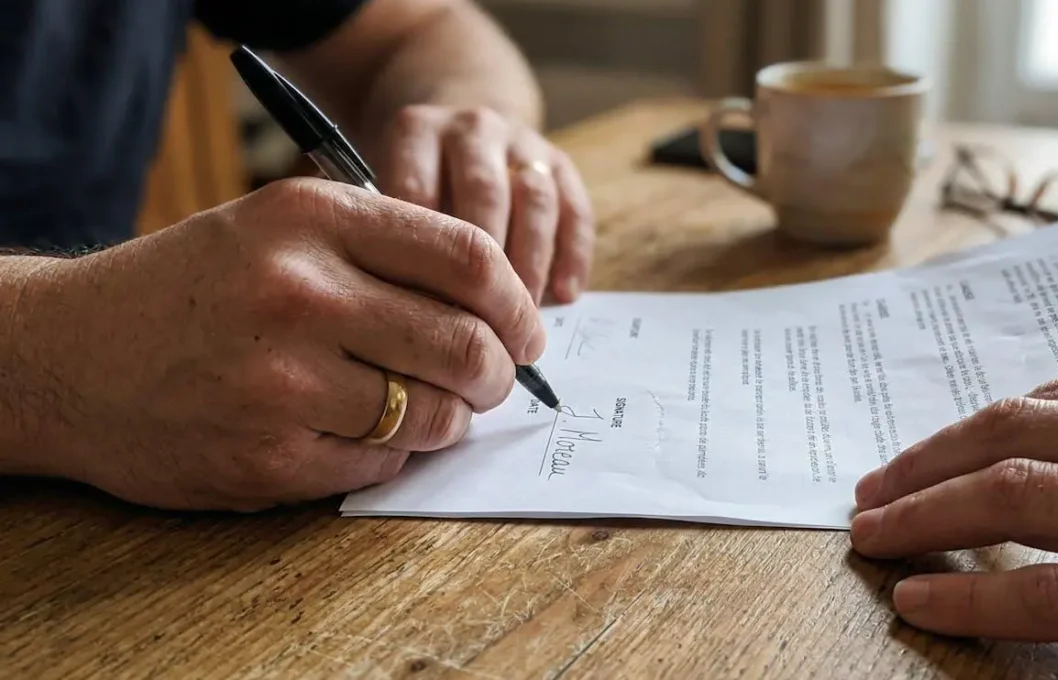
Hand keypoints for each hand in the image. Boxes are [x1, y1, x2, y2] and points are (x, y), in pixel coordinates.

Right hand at [10, 178, 544, 510]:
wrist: (66, 357)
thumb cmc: (190, 289)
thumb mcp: (276, 225)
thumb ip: (382, 248)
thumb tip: (498, 306)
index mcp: (312, 219)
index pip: (469, 258)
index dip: (518, 304)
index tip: (526, 330)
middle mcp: (301, 293)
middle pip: (466, 344)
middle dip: (500, 373)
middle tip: (494, 380)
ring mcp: (282, 381)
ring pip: (433, 414)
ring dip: (449, 419)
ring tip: (426, 408)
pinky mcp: (267, 456)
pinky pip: (381, 464)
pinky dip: (391, 455)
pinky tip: (360, 433)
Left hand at [375, 104, 594, 305]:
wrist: (456, 129)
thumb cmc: (411, 182)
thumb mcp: (384, 191)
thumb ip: (394, 235)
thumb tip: (414, 309)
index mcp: (417, 131)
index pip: (418, 192)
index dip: (424, 255)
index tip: (427, 311)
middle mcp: (471, 128)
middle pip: (484, 194)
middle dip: (486, 262)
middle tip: (482, 319)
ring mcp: (520, 142)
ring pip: (535, 200)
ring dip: (531, 261)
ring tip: (522, 313)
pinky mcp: (559, 162)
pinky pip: (575, 208)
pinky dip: (572, 254)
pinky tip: (564, 294)